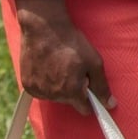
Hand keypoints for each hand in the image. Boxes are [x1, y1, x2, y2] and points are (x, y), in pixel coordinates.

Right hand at [13, 0, 110, 115]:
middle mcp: (54, 95)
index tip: (92, 91)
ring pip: (55, 96)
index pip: (84, 109)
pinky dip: (46, 83)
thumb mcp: (94, 62)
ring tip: (61, 65)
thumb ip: (102, 86)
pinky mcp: (28, 86)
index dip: (91, 100)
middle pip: (70, 101)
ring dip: (59, 86)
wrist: (45, 30)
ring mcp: (39, 91)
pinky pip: (41, 91)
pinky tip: (49, 68)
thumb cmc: (72, 44)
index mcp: (72, 91)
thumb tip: (110, 104)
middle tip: (75, 68)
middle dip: (75, 89)